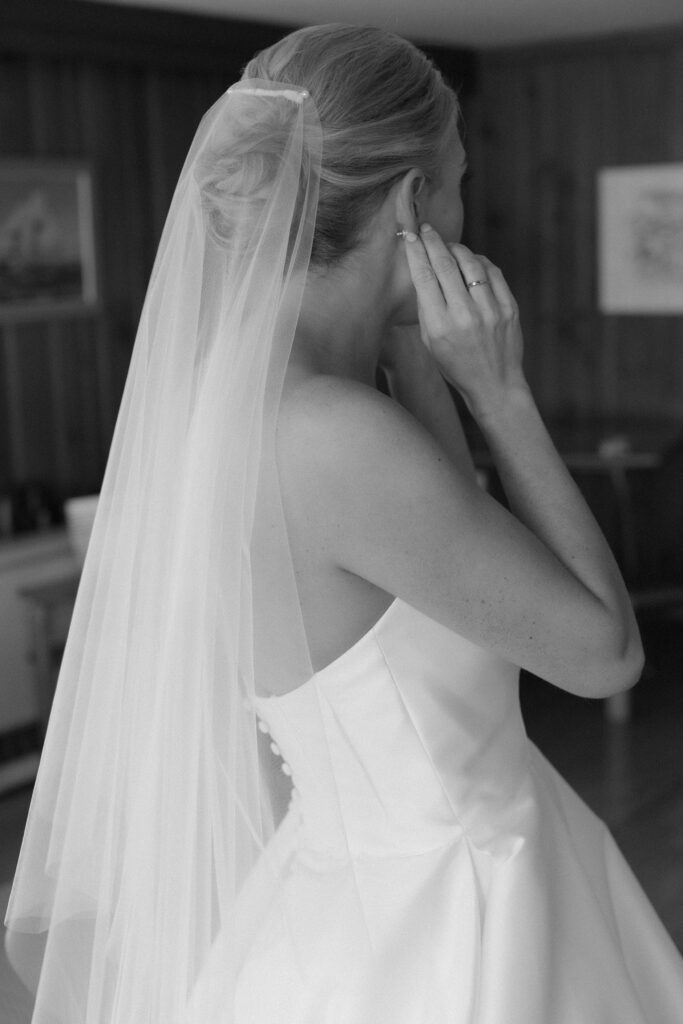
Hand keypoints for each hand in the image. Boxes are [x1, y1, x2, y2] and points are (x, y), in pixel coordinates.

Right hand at [403, 226, 527, 417]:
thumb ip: (426, 307)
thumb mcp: (430, 342)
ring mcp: (490, 311)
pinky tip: (471, 262)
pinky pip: (492, 272)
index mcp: (439, 326)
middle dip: (434, 242)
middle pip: (446, 264)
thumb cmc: (456, 364)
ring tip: (449, 247)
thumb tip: (424, 270)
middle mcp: (465, 316)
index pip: (424, 277)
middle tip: (427, 229)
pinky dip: (479, 261)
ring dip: (457, 249)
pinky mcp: (509, 308)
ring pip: (471, 263)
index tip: (410, 236)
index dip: (416, 252)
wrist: (494, 384)